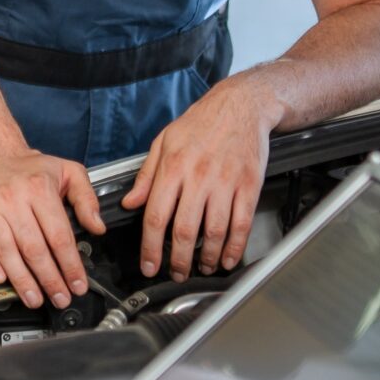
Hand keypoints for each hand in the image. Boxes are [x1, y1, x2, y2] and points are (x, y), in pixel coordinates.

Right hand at [0, 146, 105, 309]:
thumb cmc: (30, 168)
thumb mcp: (69, 171)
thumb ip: (87, 199)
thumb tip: (97, 228)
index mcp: (39, 189)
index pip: (58, 235)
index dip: (70, 264)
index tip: (78, 284)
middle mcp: (13, 200)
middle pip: (34, 249)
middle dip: (50, 279)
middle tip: (60, 298)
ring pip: (7, 252)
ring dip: (22, 280)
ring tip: (35, 299)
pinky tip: (1, 280)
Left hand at [122, 75, 281, 279]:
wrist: (240, 105)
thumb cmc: (201, 122)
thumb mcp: (164, 142)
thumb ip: (146, 176)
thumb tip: (130, 203)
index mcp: (173, 167)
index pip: (155, 216)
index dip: (150, 247)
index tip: (149, 265)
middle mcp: (198, 177)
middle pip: (184, 230)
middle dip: (178, 260)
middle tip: (176, 274)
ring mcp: (225, 183)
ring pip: (214, 232)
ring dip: (206, 258)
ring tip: (202, 268)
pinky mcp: (248, 186)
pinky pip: (241, 224)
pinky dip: (235, 247)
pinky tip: (228, 258)